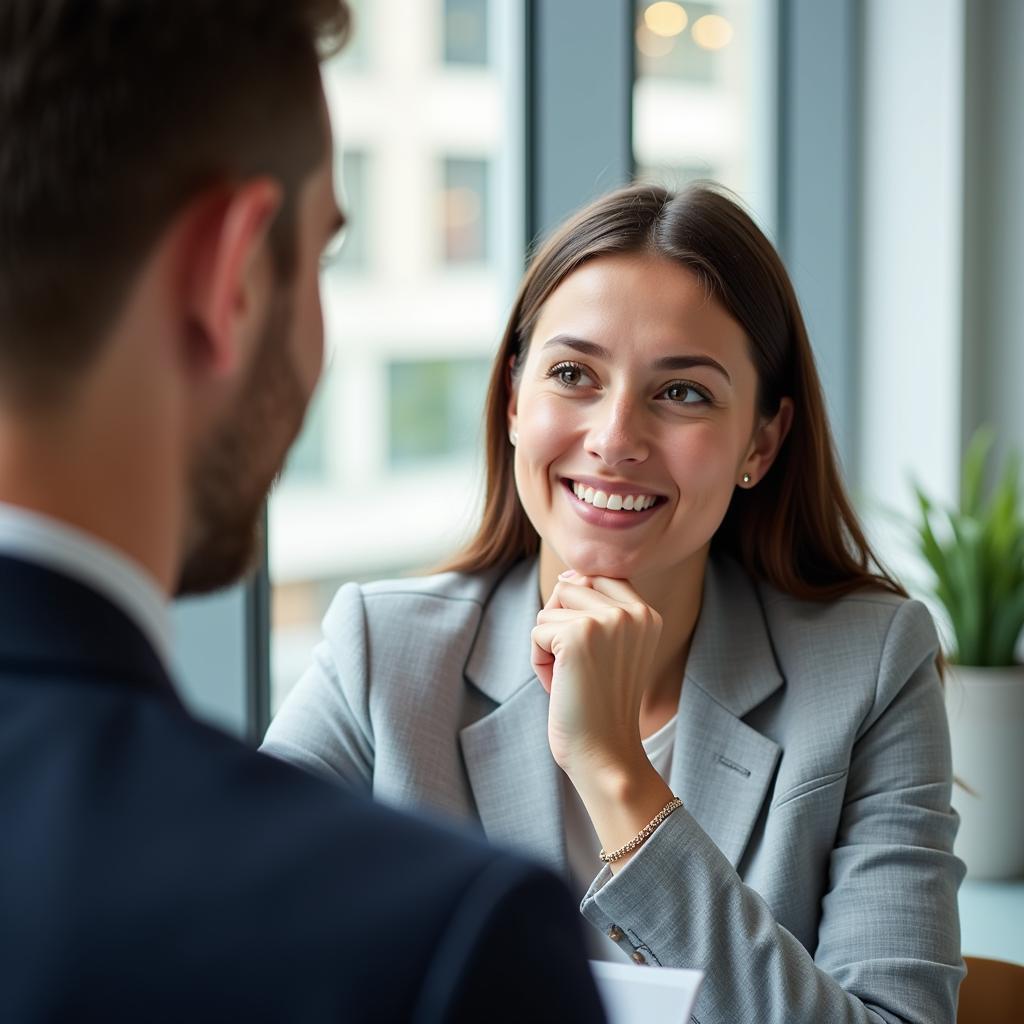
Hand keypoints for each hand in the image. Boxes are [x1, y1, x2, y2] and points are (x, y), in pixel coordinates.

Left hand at [531, 573, 662, 785]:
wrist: (606, 754)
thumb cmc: (600, 705)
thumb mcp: (611, 649)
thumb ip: (597, 609)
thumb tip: (567, 575)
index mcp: (648, 613)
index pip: (597, 578)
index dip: (579, 610)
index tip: (589, 652)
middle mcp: (633, 612)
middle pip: (569, 588)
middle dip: (560, 626)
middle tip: (580, 667)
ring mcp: (607, 620)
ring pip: (550, 609)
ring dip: (548, 645)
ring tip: (572, 679)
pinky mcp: (578, 634)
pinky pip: (537, 632)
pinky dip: (539, 662)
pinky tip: (562, 687)